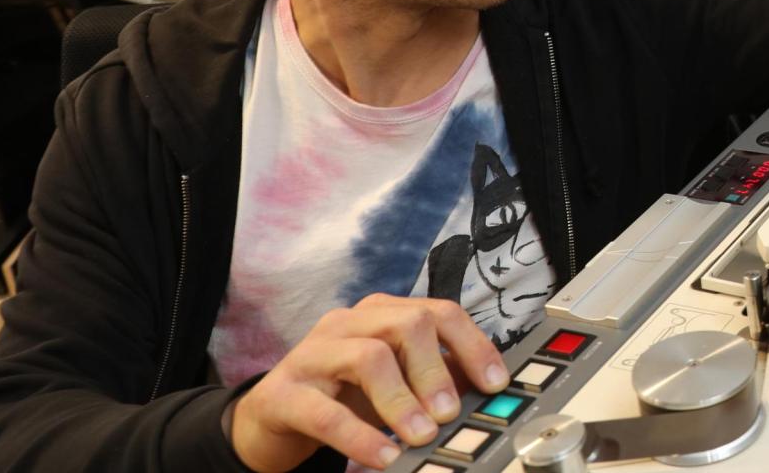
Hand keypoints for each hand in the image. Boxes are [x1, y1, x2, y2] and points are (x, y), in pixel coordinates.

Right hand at [225, 293, 508, 470]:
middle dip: (436, 370)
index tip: (495, 383)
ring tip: (422, 435)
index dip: (472, 346)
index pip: (438, 312)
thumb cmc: (343, 396)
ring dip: (402, 400)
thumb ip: (438, 378)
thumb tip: (487, 388)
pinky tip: (384, 457)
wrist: (272, 419)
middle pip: (407, 324)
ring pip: (369, 357)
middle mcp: (348, 324)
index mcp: (380, 314)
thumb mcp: (397, 383)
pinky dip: (360, 437)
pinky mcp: (281, 394)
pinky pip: (326, 412)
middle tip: (450, 414)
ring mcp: (312, 354)